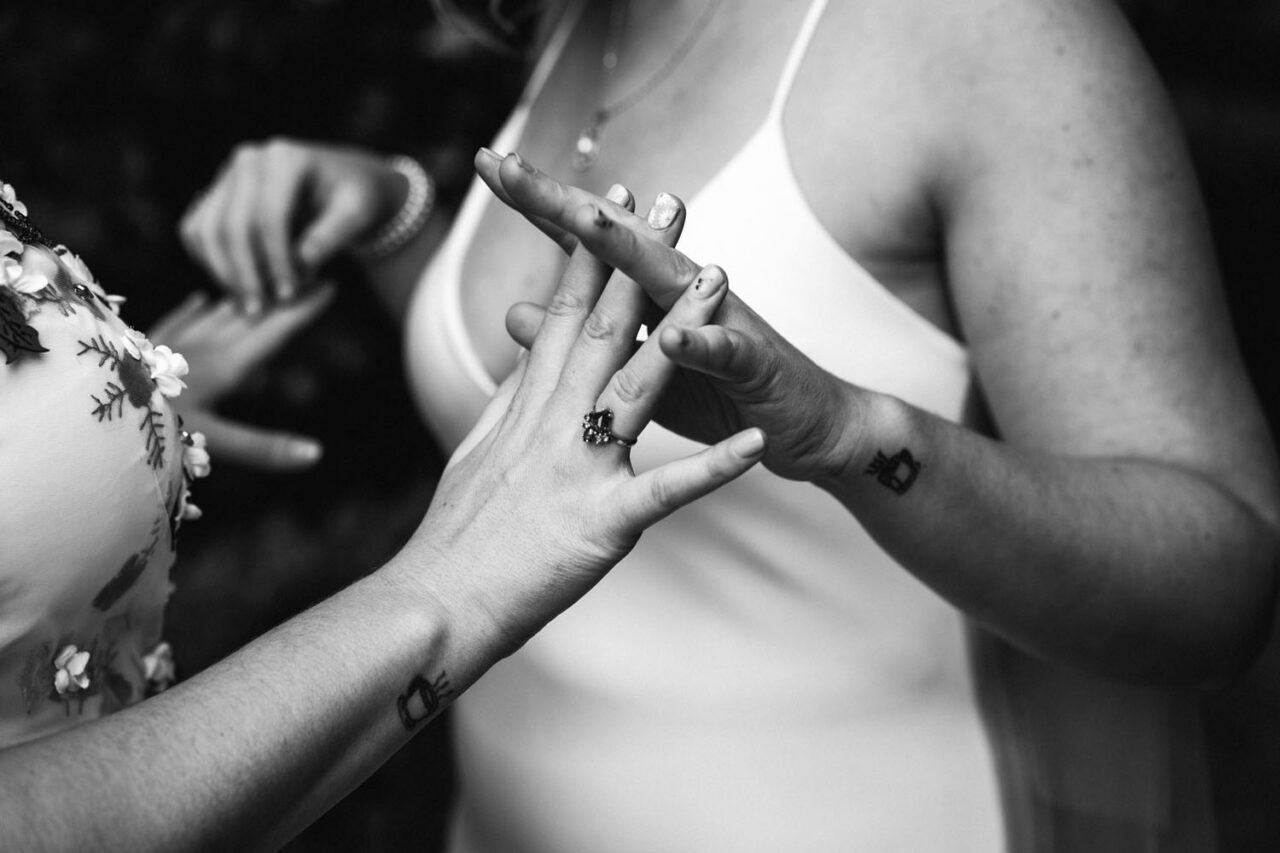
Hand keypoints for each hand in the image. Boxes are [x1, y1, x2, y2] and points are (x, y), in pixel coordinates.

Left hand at [149, 286, 332, 470]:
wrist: (85, 411)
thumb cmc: (151, 429)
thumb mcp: (214, 444)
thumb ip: (265, 447)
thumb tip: (317, 454)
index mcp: (227, 365)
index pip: (276, 329)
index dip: (304, 308)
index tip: (332, 282)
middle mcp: (204, 347)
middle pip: (252, 314)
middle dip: (282, 293)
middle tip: (310, 271)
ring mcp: (173, 343)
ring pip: (218, 312)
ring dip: (246, 297)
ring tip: (268, 279)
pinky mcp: (146, 347)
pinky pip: (179, 320)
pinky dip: (196, 309)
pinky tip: (202, 298)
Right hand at [180, 139, 404, 310]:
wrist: (346, 183)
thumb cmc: (357, 198)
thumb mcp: (357, 214)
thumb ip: (330, 238)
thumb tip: (301, 267)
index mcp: (284, 158)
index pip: (269, 218)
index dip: (276, 261)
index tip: (289, 296)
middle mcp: (248, 160)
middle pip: (232, 226)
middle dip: (246, 274)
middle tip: (262, 311)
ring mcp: (227, 175)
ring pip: (206, 230)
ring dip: (224, 273)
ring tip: (249, 305)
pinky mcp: (216, 193)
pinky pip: (197, 231)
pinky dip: (210, 262)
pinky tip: (236, 287)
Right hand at [399, 210, 764, 652]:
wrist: (436, 602)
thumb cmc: (457, 536)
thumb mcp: (478, 453)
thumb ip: (510, 402)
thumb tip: (523, 360)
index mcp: (527, 407)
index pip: (562, 314)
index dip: (590, 254)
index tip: (607, 202)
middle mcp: (553, 423)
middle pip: (604, 328)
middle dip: (638, 259)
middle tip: (670, 202)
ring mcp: (579, 467)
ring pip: (639, 385)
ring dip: (684, 331)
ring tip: (722, 280)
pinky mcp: (604, 521)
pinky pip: (668, 490)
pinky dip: (715, 468)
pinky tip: (756, 446)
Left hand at [476, 151, 861, 483]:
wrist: (799, 424)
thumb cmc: (714, 391)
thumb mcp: (631, 367)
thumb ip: (578, 340)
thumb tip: (511, 316)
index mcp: (646, 292)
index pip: (583, 240)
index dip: (536, 204)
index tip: (486, 164)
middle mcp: (680, 289)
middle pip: (616, 238)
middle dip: (563, 202)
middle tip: (511, 166)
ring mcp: (718, 317)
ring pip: (670, 277)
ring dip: (632, 248)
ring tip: (587, 219)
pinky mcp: (752, 361)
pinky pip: (723, 348)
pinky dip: (698, 340)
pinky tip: (672, 331)